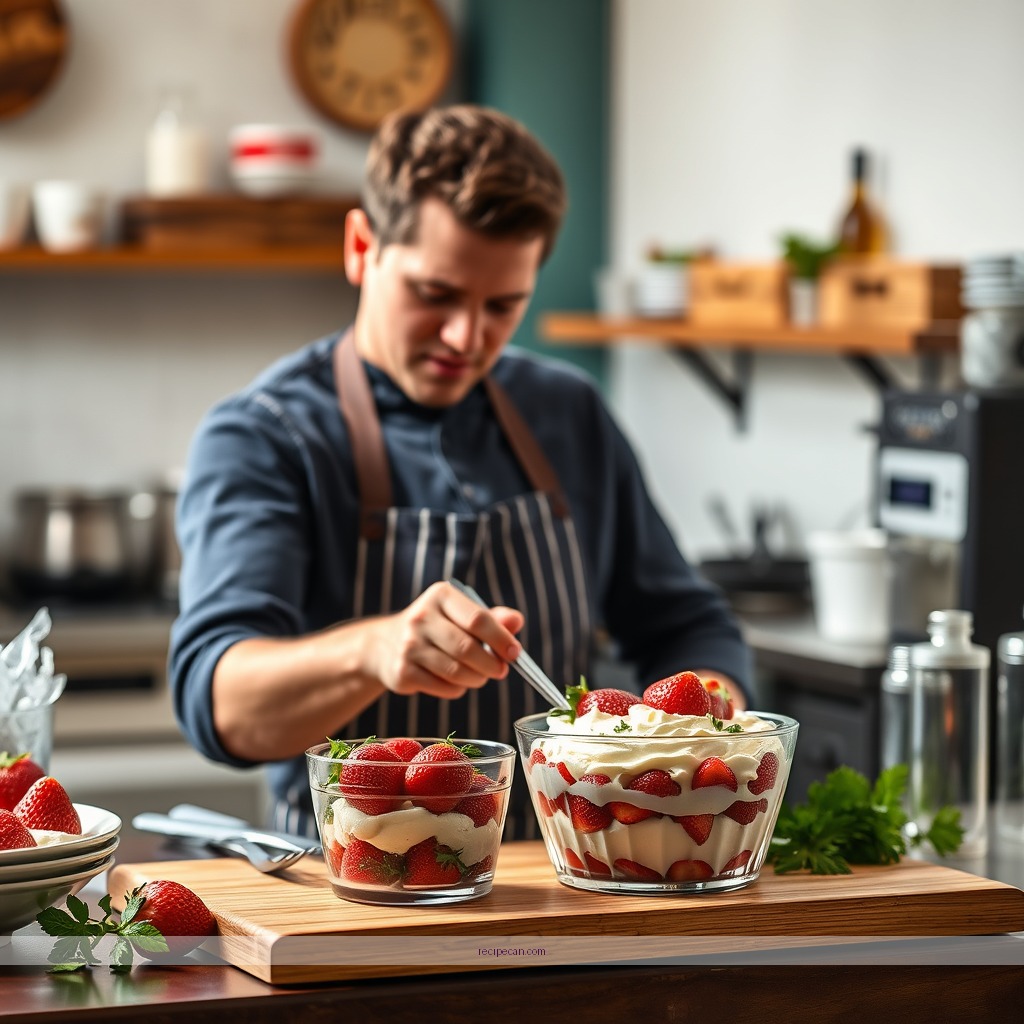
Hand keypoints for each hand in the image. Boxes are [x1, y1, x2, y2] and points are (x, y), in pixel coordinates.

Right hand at [363, 581, 523, 699]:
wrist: (386, 644)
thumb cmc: (437, 627)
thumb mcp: (462, 614)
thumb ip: (493, 618)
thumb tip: (516, 621)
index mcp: (440, 596)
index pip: (478, 619)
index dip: (501, 639)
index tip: (515, 653)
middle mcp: (420, 617)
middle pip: (468, 648)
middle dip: (491, 664)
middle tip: (500, 670)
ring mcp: (408, 646)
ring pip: (457, 672)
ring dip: (477, 679)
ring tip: (479, 676)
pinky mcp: (402, 672)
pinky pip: (444, 688)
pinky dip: (458, 689)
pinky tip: (455, 681)